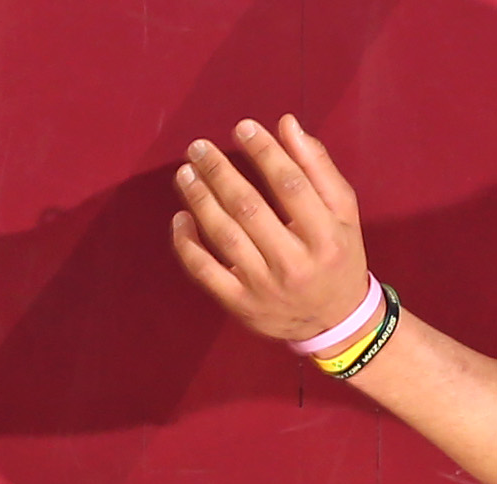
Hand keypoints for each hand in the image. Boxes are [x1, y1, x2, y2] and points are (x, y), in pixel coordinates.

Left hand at [170, 114, 369, 343]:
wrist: (332, 320)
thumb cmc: (337, 254)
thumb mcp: (343, 211)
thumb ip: (317, 167)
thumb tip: (287, 125)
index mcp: (326, 233)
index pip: (290, 184)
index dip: (264, 152)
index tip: (242, 128)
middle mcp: (294, 260)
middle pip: (249, 208)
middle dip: (220, 173)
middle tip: (198, 148)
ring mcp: (263, 284)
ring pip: (224, 236)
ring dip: (200, 201)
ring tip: (185, 174)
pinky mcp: (239, 303)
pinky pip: (206, 271)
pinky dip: (188, 244)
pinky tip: (180, 218)